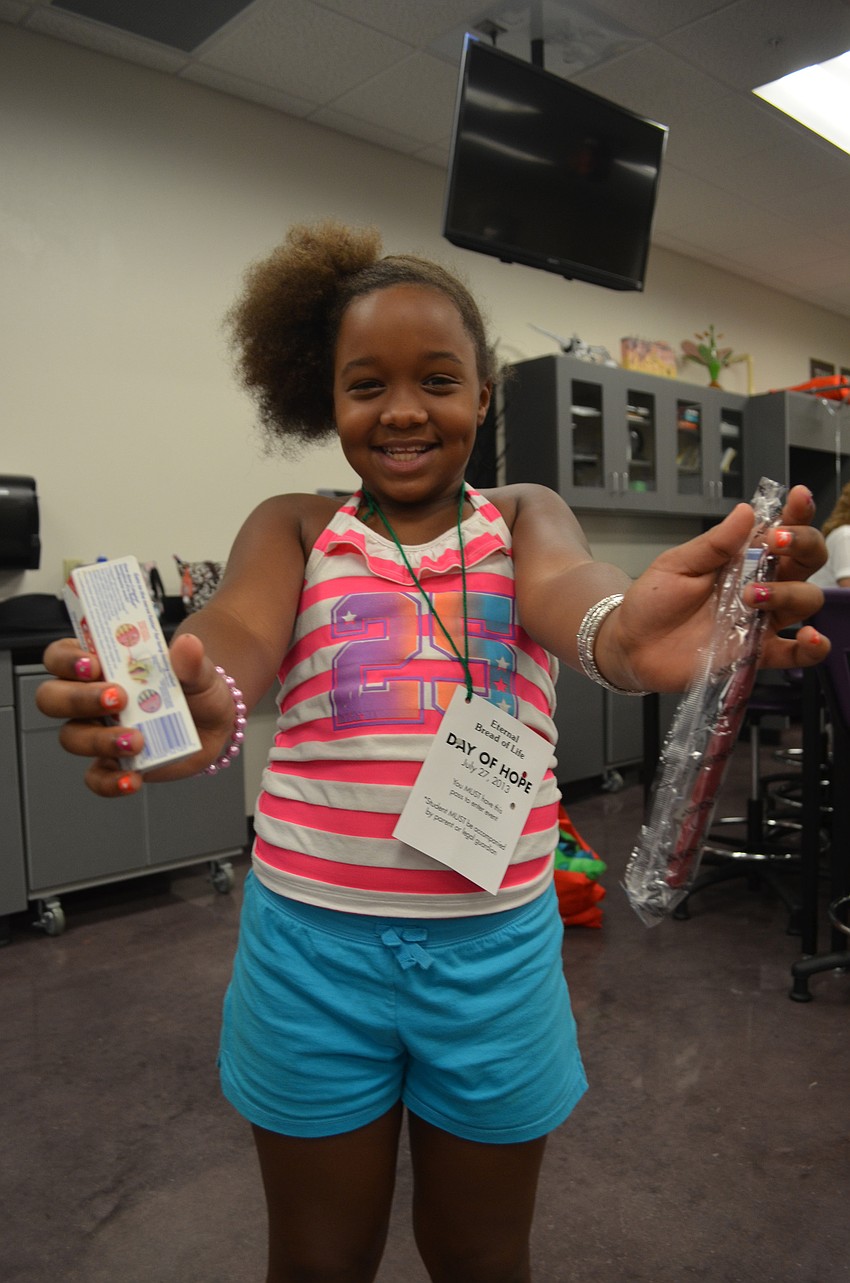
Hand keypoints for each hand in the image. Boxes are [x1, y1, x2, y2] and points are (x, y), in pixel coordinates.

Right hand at [35, 633, 236, 795]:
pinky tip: (132, 778)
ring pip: (71, 737)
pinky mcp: (112, 764)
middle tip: (117, 699)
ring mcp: (98, 732)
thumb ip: (191, 661)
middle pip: (52, 697)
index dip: (67, 659)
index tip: (93, 664)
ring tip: (136, 740)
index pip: (61, 656)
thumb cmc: (195, 690)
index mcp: (102, 664)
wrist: (215, 727)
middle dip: (78, 698)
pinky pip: (96, 777)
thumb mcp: (199, 672)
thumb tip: (188, 645)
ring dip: (99, 739)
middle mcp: (90, 697)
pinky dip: (111, 782)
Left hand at [600, 485, 829, 691]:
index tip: (798, 499)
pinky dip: (814, 647)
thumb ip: (713, 543)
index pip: (783, 531)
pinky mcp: (756, 652)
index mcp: (743, 558)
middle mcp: (761, 586)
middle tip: (776, 543)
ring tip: (751, 596)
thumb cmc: (654, 600)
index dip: (798, 513)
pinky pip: (798, 654)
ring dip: (790, 592)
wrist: (632, 643)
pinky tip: (810, 637)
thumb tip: (745, 512)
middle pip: (806, 561)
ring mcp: (761, 620)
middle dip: (802, 544)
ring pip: (805, 600)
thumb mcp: (677, 564)